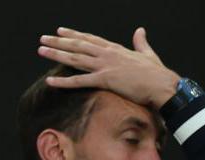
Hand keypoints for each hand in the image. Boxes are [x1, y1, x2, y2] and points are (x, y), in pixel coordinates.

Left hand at [38, 27, 180, 108]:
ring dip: (56, 54)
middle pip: (78, 45)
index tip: (60, 31)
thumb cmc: (157, 73)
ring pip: (75, 58)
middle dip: (59, 41)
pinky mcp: (105, 80)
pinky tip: (50, 81)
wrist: (162, 85)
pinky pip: (79, 81)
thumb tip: (140, 30)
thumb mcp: (147, 53)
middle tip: (43, 39)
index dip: (74, 34)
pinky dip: (63, 81)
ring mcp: (105, 66)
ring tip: (41, 50)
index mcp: (115, 49)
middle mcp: (107, 54)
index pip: (90, 39)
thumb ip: (140, 41)